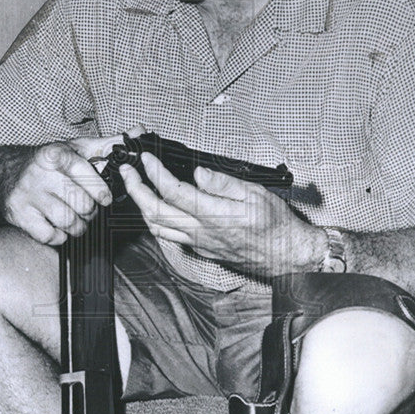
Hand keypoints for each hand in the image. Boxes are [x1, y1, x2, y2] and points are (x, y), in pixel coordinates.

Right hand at [0, 129, 140, 244]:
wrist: (3, 174)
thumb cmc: (48, 163)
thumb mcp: (76, 149)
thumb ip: (108, 144)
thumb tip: (139, 131)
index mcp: (56, 154)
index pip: (85, 175)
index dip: (100, 191)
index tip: (104, 199)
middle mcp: (40, 173)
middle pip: (81, 204)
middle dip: (90, 211)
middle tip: (87, 208)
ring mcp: (28, 195)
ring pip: (68, 222)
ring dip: (77, 226)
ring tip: (74, 217)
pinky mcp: (19, 214)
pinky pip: (50, 235)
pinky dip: (58, 236)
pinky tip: (57, 225)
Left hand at [120, 152, 324, 276]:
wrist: (286, 255)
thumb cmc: (277, 224)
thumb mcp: (256, 194)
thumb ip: (223, 183)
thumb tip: (199, 172)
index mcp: (214, 215)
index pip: (173, 191)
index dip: (155, 173)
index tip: (147, 159)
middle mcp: (201, 232)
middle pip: (155, 212)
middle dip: (135, 189)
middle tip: (128, 171)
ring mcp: (199, 243)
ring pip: (157, 227)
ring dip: (140, 206)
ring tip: (135, 187)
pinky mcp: (201, 249)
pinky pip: (169, 236)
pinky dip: (155, 220)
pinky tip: (155, 208)